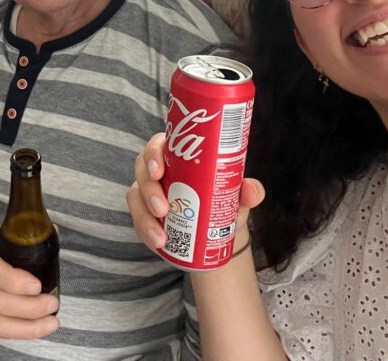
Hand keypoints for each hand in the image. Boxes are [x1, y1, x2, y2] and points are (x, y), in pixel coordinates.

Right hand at [127, 132, 265, 253]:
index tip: (159, 170)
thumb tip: (251, 190)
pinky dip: (145, 232)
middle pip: (142, 169)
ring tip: (161, 235)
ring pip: (136, 196)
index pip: (158, 144)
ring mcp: (147, 193)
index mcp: (177, 156)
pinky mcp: (144, 215)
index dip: (153, 153)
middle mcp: (158, 171)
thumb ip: (247, 191)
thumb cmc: (221, 202)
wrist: (215, 233)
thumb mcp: (236, 197)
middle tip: (163, 208)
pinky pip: (137, 220)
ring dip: (144, 216)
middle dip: (148, 189)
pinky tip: (158, 242)